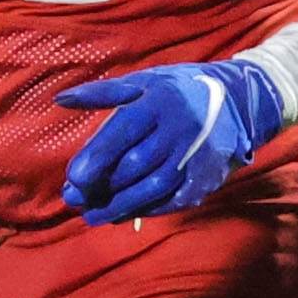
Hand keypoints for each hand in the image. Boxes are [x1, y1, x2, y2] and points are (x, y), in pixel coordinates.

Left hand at [58, 59, 285, 223]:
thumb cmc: (177, 90)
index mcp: (159, 103)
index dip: (97, 156)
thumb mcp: (143, 82)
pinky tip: (121, 215)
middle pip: (136, 164)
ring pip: (154, 186)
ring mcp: (196, 156)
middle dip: (102, 186)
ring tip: (92, 215)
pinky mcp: (206, 177)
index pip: (124, 131)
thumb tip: (60, 100)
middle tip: (74, 199)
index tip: (73, 177)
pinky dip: (146, 210)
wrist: (238, 101)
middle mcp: (179, 131)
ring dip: (120, 205)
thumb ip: (102, 93)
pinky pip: (174, 199)